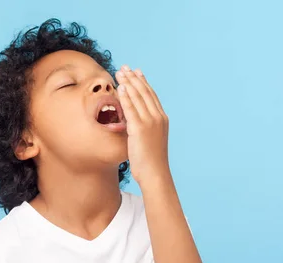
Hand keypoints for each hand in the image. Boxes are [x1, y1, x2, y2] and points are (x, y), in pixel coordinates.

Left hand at [115, 65, 169, 184]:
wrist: (155, 174)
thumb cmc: (150, 162)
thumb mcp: (150, 141)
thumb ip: (143, 129)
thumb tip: (134, 125)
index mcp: (162, 119)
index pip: (151, 96)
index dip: (143, 82)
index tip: (136, 72)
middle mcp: (158, 117)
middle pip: (145, 92)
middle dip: (134, 78)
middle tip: (125, 67)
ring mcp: (150, 122)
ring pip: (138, 97)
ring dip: (128, 82)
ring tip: (120, 72)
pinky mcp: (140, 128)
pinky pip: (131, 108)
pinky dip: (126, 96)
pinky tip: (120, 87)